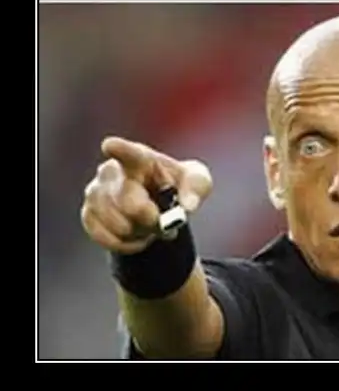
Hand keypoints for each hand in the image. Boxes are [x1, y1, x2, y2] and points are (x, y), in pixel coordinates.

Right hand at [81, 136, 211, 253]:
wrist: (160, 205)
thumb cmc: (180, 186)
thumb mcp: (198, 183)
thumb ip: (196, 189)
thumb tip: (187, 206)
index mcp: (141, 158)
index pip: (129, 153)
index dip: (119, 150)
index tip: (109, 146)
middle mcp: (112, 171)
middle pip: (130, 205)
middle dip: (151, 220)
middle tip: (162, 221)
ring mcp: (95, 191)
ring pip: (118, 225)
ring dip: (139, 233)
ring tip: (148, 225)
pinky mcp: (88, 213)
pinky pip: (105, 238)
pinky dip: (125, 244)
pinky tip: (133, 235)